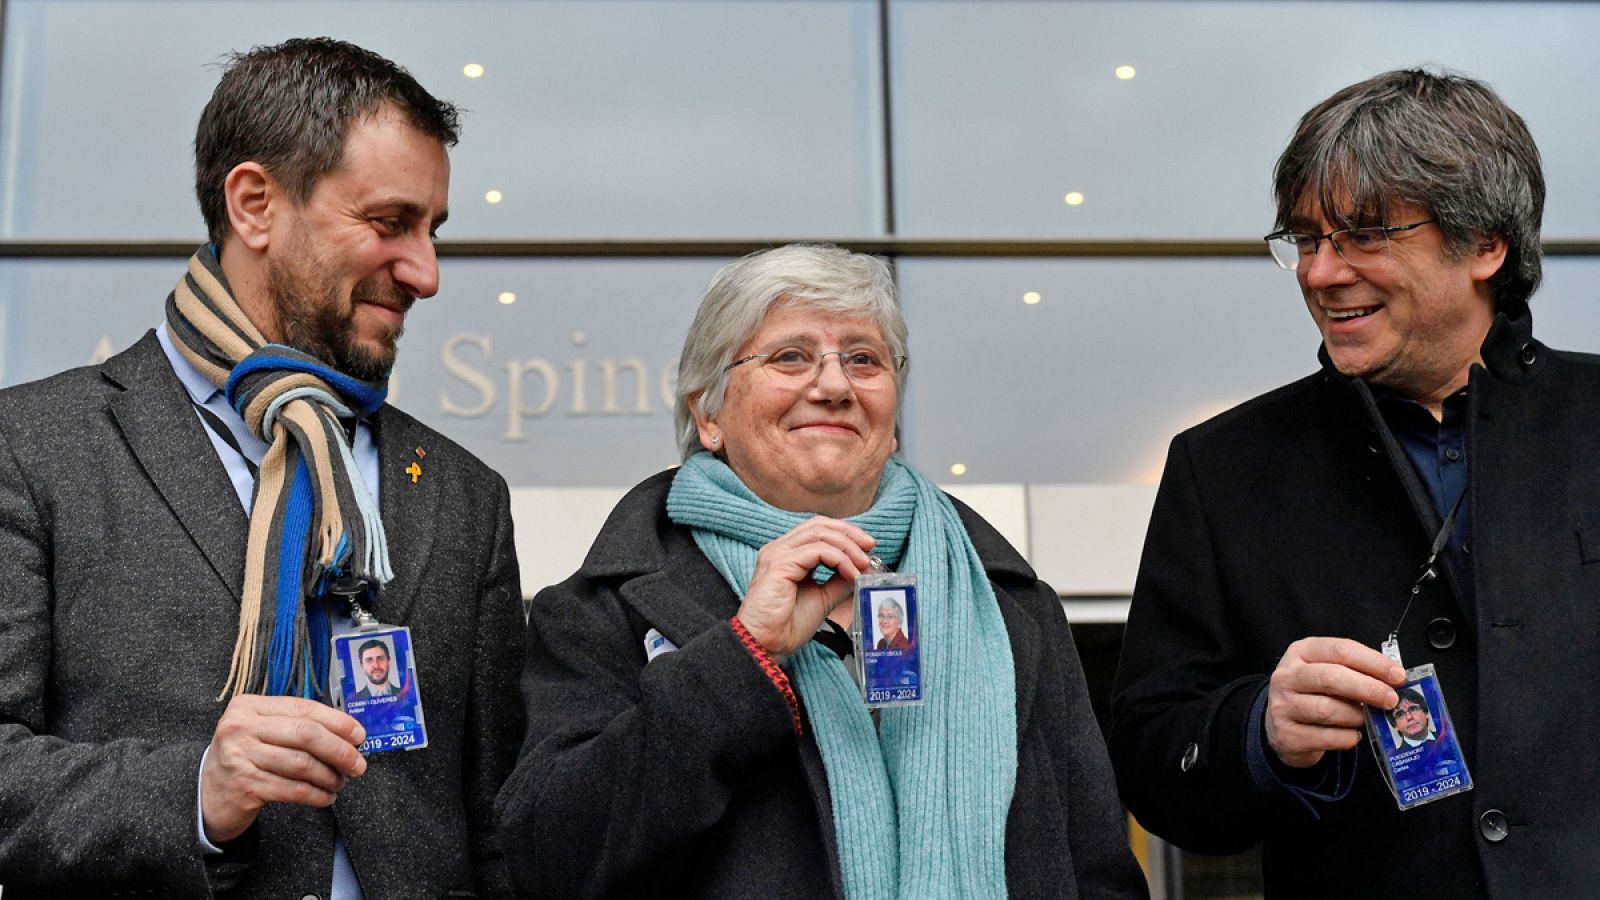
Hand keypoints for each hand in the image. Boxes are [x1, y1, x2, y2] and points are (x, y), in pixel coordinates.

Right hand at [200, 695, 367, 843]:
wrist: (208, 794)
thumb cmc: (245, 758)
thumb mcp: (262, 731)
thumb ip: (295, 725)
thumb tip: (348, 732)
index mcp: (249, 706)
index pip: (303, 708)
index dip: (337, 721)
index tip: (359, 735)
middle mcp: (241, 727)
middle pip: (305, 734)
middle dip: (339, 750)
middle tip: (358, 765)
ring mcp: (240, 756)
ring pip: (302, 764)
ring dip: (330, 776)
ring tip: (340, 782)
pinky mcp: (244, 786)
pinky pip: (293, 789)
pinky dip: (316, 794)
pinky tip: (325, 797)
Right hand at [736, 517, 875, 663]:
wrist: (766, 645)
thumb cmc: (786, 625)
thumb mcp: (822, 598)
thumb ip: (839, 580)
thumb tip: (862, 569)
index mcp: (786, 554)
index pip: (817, 529)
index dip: (845, 533)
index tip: (867, 548)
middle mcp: (779, 548)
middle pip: (819, 525)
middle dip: (849, 533)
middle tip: (870, 548)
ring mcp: (777, 553)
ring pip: (820, 534)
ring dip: (847, 547)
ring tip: (863, 564)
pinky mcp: (780, 564)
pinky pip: (818, 551)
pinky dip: (840, 560)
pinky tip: (851, 574)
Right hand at [1265, 637, 1404, 768]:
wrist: (1280, 727)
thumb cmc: (1313, 694)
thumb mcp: (1327, 672)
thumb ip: (1354, 672)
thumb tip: (1393, 683)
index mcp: (1300, 652)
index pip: (1339, 650)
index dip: (1372, 662)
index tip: (1398, 676)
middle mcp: (1286, 676)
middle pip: (1331, 678)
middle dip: (1368, 689)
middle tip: (1391, 700)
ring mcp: (1282, 706)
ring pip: (1328, 710)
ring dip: (1356, 716)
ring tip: (1365, 718)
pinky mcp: (1287, 735)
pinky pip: (1327, 737)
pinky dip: (1348, 737)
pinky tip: (1352, 734)